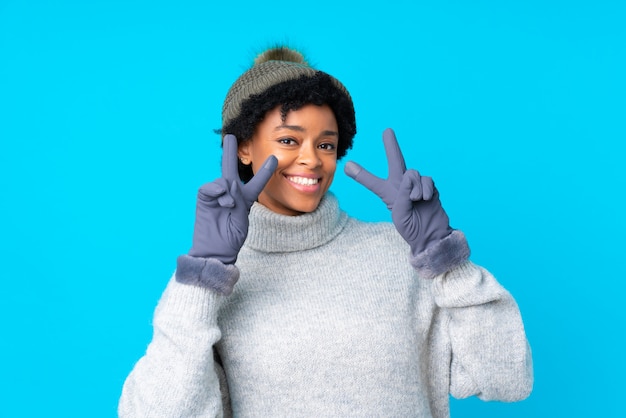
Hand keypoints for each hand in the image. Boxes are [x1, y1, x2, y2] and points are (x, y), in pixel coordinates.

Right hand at [188, 134, 276, 263]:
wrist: (216, 250)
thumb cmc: (231, 238)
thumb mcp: (243, 217)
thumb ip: (239, 197)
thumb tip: (227, 182)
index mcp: (244, 199)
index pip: (256, 182)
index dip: (265, 172)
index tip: (274, 159)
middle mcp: (230, 193)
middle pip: (231, 169)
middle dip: (230, 152)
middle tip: (230, 136)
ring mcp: (216, 195)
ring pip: (223, 180)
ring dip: (228, 190)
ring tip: (229, 205)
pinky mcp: (204, 198)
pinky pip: (210, 187)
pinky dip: (216, 190)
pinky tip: (221, 200)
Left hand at [344, 128, 451, 253]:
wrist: (431, 235)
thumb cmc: (412, 228)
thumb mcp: (400, 213)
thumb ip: (402, 193)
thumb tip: (408, 177)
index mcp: (388, 193)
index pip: (372, 181)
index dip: (360, 174)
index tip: (348, 165)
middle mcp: (401, 185)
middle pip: (396, 160)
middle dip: (391, 145)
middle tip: (387, 131)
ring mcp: (416, 185)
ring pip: (412, 173)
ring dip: (413, 187)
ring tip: (415, 201)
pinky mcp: (429, 186)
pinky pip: (426, 180)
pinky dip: (425, 190)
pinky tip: (425, 199)